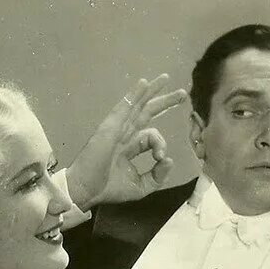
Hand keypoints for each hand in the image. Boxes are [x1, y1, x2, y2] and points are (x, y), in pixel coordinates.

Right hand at [65, 76, 187, 209]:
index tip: (161, 158)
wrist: (87, 190)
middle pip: (147, 113)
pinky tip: (145, 83)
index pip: (151, 136)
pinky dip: (134, 94)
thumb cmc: (109, 189)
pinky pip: (124, 107)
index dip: (161, 145)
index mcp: (130, 147)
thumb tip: (169, 159)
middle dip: (165, 102)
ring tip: (166, 78)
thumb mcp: (142, 186)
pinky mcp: (110, 127)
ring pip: (138, 105)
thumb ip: (158, 175)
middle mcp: (125, 134)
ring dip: (152, 91)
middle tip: (182, 93)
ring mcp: (117, 128)